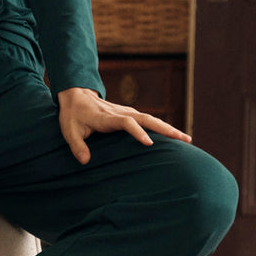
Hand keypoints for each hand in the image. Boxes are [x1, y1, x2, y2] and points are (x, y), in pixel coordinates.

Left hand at [57, 86, 191, 165]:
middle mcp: (120, 113)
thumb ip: (77, 146)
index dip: (137, 132)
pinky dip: (162, 127)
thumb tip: (85, 161)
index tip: (149, 143)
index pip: (126, 123)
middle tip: (184, 140)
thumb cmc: (72, 115)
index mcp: (106, 118)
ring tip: (187, 140)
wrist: (76, 95)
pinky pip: (148, 120)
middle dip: (165, 129)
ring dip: (168, 128)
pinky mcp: (129, 114)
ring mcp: (126, 112)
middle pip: (147, 119)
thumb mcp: (68, 130)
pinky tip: (174, 136)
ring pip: (151, 119)